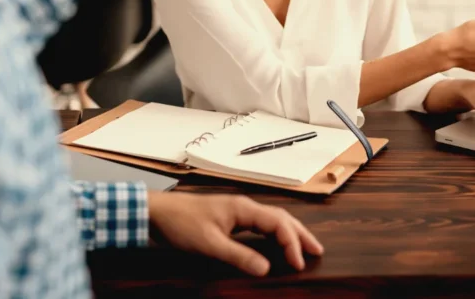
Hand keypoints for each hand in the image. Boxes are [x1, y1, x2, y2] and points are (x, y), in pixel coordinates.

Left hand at [147, 192, 322, 275]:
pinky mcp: (230, 217)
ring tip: (304, 247)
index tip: (299, 264)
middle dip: (300, 234)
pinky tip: (276, 243)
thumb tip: (266, 268)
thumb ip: (238, 256)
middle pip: (281, 218)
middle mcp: (245, 206)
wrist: (158, 212)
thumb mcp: (210, 244)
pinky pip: (260, 224)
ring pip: (272, 219)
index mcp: (244, 209)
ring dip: (289, 232)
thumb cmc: (181, 224)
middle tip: (317, 251)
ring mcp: (238, 210)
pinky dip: (274, 233)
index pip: (279, 224)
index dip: (292, 243)